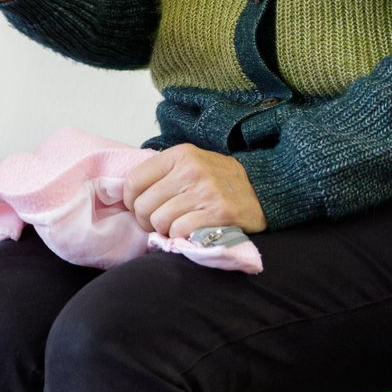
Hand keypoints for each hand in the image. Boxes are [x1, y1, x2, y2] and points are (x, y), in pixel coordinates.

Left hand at [123, 144, 265, 241]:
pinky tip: (188, 231)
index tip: (137, 207)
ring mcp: (205, 192)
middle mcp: (191, 171)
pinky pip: (179, 231)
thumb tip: (128, 194)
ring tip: (174, 226)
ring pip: (159, 221)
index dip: (129, 200)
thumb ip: (162, 173)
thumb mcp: (191, 163)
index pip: (134, 180)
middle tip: (157, 222)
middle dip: (146, 219)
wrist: (263, 189)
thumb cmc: (219, 179)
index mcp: (180, 155)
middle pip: (143, 205)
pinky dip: (179, 236)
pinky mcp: (218, 214)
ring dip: (163, 230)